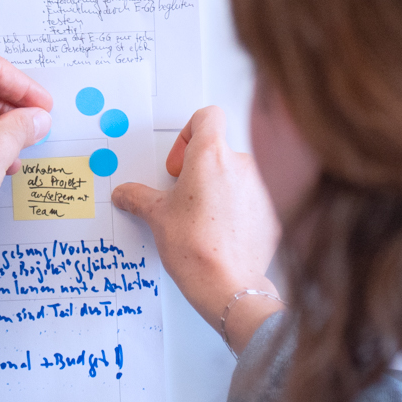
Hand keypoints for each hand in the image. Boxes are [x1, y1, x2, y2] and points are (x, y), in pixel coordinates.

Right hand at [112, 105, 282, 353]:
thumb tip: (125, 193)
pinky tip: (224, 233)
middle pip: (221, 150)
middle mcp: (242, 163)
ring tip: (204, 219)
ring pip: (239, 174)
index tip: (180, 162)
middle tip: (185, 196)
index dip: (189, 133)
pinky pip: (256, 198)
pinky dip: (240, 209)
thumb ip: (139, 197)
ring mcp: (263, 185)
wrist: (228, 285)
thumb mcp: (157, 216)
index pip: (207, 116)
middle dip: (202, 169)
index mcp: (211, 155)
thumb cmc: (195, 247)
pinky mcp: (275, 209)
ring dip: (221, 189)